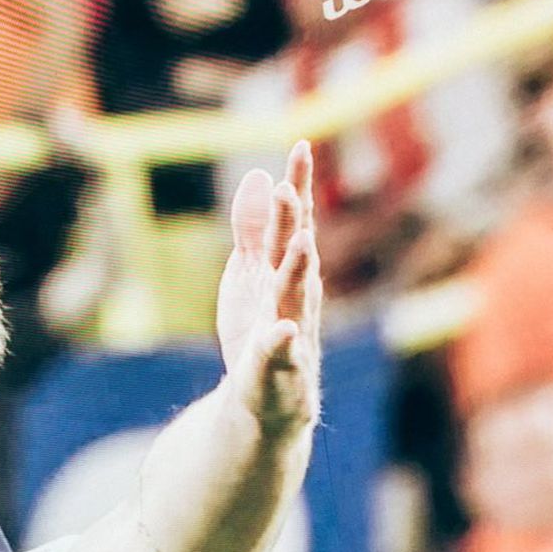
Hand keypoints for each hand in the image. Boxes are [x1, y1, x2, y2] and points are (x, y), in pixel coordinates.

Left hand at [214, 140, 324, 433]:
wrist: (266, 404)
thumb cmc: (262, 333)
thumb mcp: (252, 275)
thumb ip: (254, 229)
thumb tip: (260, 174)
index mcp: (285, 273)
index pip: (294, 225)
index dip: (298, 187)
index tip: (300, 147)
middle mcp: (295, 298)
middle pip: (295, 255)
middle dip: (293, 223)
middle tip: (288, 188)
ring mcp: (292, 333)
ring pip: (295, 299)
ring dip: (296, 272)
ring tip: (298, 244)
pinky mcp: (282, 371)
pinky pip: (283, 356)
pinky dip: (282, 343)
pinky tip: (283, 330)